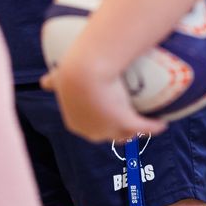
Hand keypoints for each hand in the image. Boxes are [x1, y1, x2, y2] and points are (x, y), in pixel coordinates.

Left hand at [41, 63, 163, 143]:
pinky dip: (154, 127)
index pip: (93, 128)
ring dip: (137, 130)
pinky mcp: (125, 123)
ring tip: (147, 123)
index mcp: (77, 124)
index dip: (102, 122)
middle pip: (111, 135)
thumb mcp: (60, 78)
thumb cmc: (71, 72)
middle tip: (129, 119)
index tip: (110, 114)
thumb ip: (53, 81)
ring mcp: (110, 129)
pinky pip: (144, 128)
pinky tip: (162, 124)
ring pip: (128, 134)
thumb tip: (43, 81)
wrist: (84, 71)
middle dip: (119, 130)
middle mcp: (92, 132)